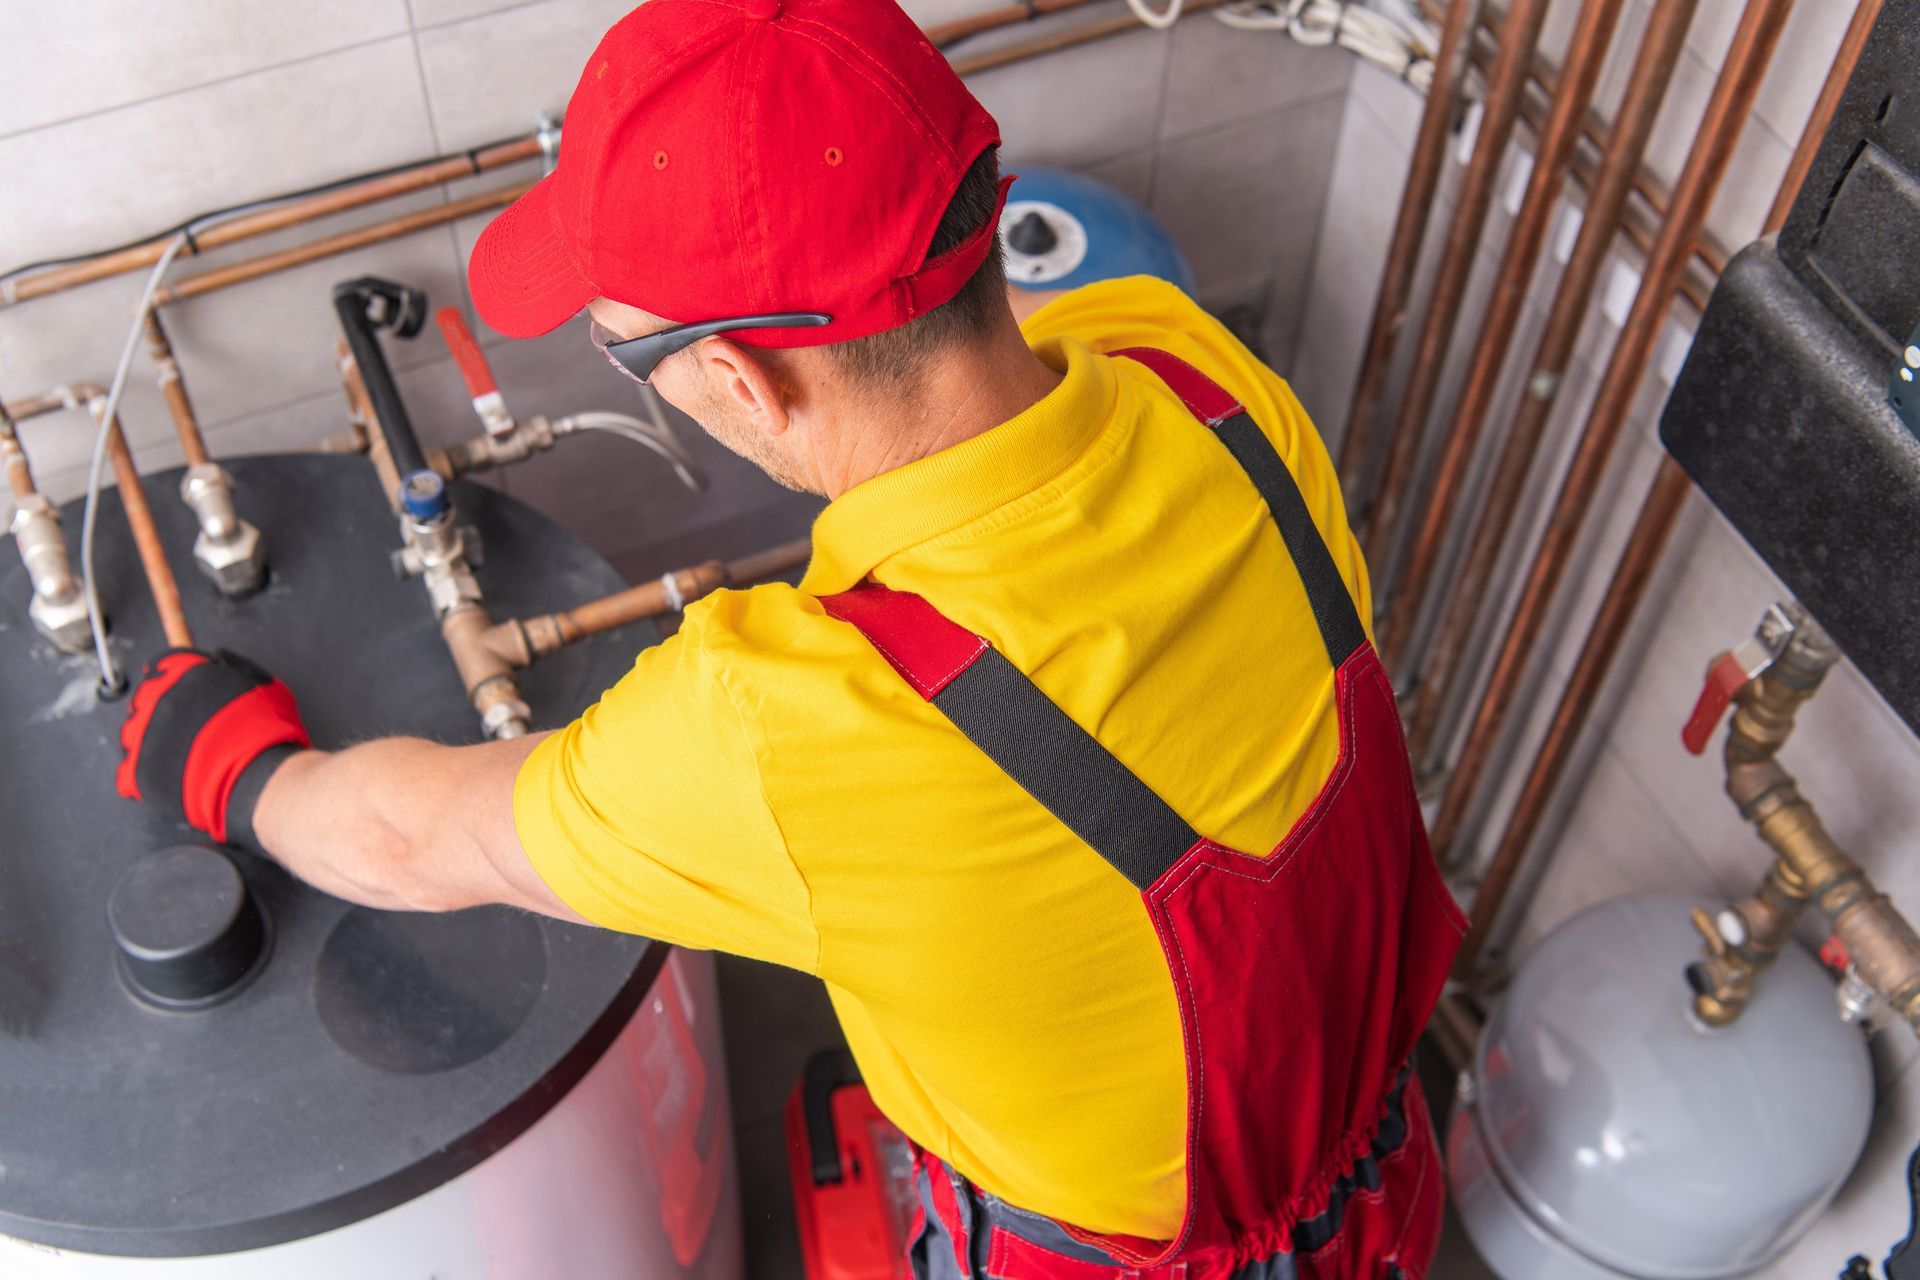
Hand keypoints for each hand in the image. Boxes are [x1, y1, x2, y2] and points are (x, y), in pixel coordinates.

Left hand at [117, 649, 310, 849]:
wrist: (257, 776)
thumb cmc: (263, 730)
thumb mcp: (261, 682)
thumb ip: (233, 666)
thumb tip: (220, 659)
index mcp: (181, 671)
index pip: (161, 664)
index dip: (173, 677)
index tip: (178, 686)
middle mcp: (154, 697)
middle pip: (145, 698)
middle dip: (165, 710)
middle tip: (193, 726)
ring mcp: (141, 734)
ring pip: (134, 733)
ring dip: (154, 741)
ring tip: (186, 753)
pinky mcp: (136, 770)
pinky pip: (128, 770)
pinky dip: (146, 773)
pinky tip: (172, 773)